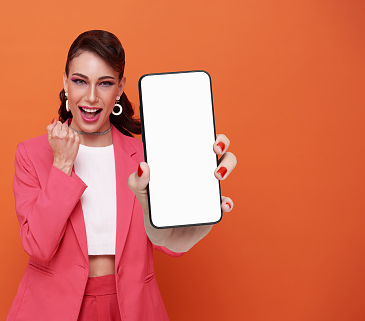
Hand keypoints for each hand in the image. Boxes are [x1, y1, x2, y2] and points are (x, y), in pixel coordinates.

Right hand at [46, 119, 79, 175]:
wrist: (63, 160)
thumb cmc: (56, 150)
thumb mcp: (49, 139)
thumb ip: (50, 128)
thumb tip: (54, 120)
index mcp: (56, 134)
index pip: (58, 123)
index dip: (58, 127)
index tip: (58, 131)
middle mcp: (64, 135)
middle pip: (65, 125)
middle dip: (63, 129)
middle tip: (62, 136)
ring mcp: (71, 137)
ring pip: (70, 128)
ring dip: (68, 132)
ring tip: (66, 139)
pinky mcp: (77, 140)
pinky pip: (75, 133)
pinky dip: (73, 135)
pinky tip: (70, 140)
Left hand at [128, 133, 236, 251]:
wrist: (164, 238)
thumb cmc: (154, 210)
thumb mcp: (141, 195)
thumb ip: (137, 182)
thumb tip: (143, 165)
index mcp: (181, 161)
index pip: (194, 138)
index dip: (201, 128)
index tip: (201, 126)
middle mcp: (198, 170)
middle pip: (217, 148)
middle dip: (221, 141)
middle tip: (214, 148)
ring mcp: (208, 187)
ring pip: (226, 167)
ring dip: (227, 166)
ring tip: (218, 175)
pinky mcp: (214, 206)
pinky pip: (226, 200)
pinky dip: (227, 201)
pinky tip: (222, 204)